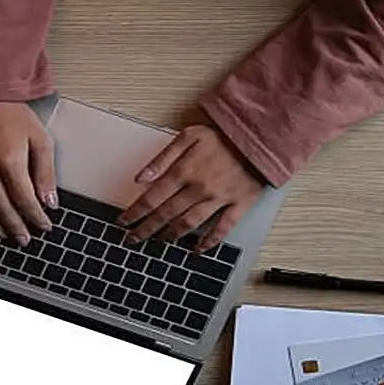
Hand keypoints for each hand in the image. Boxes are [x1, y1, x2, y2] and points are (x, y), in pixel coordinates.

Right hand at [0, 101, 55, 245]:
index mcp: (9, 160)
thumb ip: (46, 172)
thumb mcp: (40, 139)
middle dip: (16, 227)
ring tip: (5, 234)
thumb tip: (50, 200)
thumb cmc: (12, 112)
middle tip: (25, 238)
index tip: (44, 225)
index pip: (25, 200)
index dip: (36, 217)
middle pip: (2, 208)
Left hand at [118, 124, 264, 251]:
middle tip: (133, 238)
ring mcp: (219, 199)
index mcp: (184, 171)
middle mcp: (199, 188)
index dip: (135, 212)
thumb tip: (141, 177)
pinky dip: (208, 242)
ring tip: (160, 241)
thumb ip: (162, 157)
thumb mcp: (188, 136)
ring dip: (171, 235)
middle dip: (146, 229)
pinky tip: (197, 249)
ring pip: (189, 224)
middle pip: (166, 214)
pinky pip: (222, 228)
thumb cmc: (224, 135)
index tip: (124, 222)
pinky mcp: (238, 204)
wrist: (260, 136)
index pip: (152, 198)